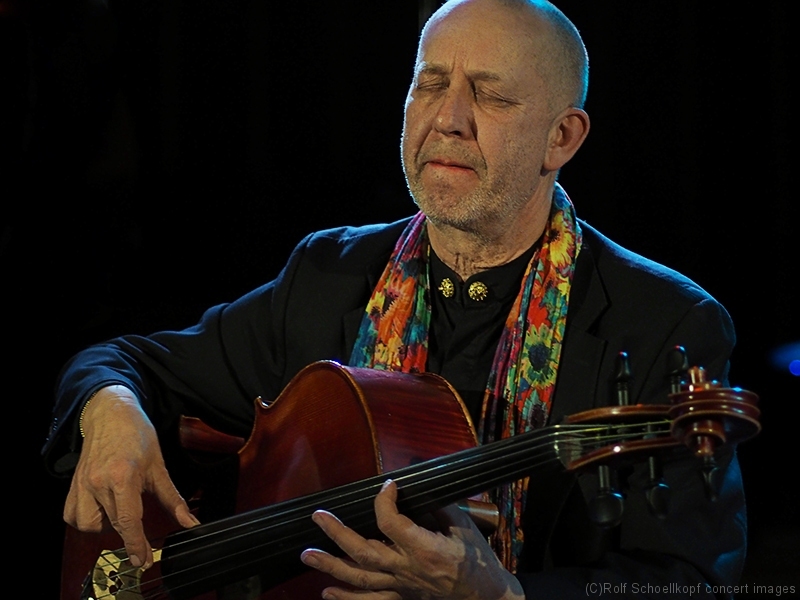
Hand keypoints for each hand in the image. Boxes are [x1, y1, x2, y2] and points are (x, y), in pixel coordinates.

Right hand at [63, 385, 198, 567]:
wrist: (111, 415)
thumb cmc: (136, 435)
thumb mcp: (160, 467)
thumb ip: (173, 499)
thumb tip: (190, 521)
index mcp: (122, 477)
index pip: (127, 520)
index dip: (135, 544)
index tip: (143, 560)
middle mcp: (98, 483)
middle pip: (112, 524)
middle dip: (128, 536)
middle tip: (140, 541)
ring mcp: (82, 484)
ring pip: (90, 524)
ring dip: (106, 525)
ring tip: (120, 510)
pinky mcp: (72, 485)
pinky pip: (74, 516)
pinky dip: (88, 519)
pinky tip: (102, 509)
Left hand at [301, 480, 524, 599]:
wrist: (486, 596)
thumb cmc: (478, 560)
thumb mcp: (464, 526)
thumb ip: (438, 505)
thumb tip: (415, 481)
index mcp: (425, 549)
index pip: (391, 522)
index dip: (384, 500)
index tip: (388, 484)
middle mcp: (408, 569)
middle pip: (364, 552)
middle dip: (338, 533)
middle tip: (319, 517)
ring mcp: (402, 586)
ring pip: (360, 578)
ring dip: (331, 565)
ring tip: (307, 554)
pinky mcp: (401, 595)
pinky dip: (347, 599)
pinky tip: (327, 592)